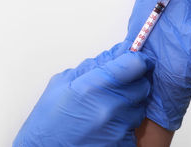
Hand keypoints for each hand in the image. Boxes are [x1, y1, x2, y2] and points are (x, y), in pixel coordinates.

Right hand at [13, 52, 150, 146]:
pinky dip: (126, 122)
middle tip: (117, 85)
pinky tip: (108, 124)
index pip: (135, 64)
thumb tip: (116, 53)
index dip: (137, 59)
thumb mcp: (62, 83)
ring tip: (108, 107)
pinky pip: (135, 125)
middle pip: (142, 84)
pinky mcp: (124, 143)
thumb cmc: (48, 122)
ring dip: (130, 102)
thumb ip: (93, 65)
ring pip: (140, 105)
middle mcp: (111, 106)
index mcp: (94, 86)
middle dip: (133, 81)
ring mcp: (119, 127)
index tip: (134, 59)